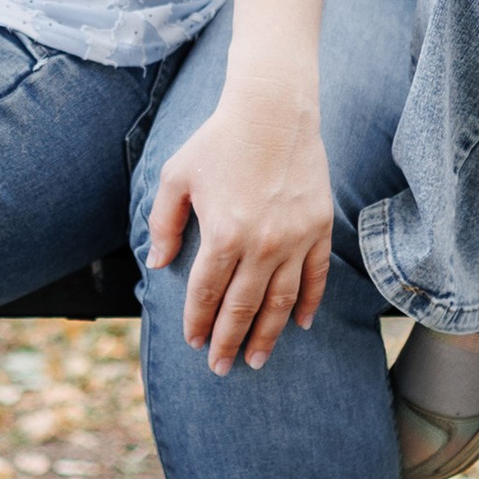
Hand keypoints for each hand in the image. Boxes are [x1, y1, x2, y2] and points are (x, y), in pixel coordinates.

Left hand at [144, 68, 332, 373]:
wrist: (272, 110)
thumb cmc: (218, 140)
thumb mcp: (177, 176)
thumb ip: (163, 223)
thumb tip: (159, 264)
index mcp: (224, 234)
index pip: (207, 294)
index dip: (198, 322)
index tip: (193, 342)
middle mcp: (262, 245)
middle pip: (243, 308)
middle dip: (228, 341)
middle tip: (220, 367)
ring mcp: (295, 239)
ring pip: (281, 302)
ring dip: (267, 335)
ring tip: (256, 359)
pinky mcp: (319, 228)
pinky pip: (316, 277)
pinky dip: (308, 304)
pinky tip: (298, 324)